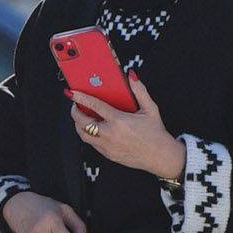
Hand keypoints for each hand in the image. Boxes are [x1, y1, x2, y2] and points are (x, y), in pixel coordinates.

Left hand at [69, 67, 185, 182]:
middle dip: (74, 112)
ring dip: (78, 125)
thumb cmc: (156, 134)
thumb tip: (132, 76)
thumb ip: (139, 90)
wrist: (160, 156)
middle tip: (75, 105)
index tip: (72, 93)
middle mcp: (110, 134)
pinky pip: (91, 144)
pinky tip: (93, 128)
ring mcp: (107, 146)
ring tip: (81, 117)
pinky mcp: (108, 154)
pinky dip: (88, 134)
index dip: (80, 98)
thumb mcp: (150, 109)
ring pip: (83, 135)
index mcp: (119, 121)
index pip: (94, 106)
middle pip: (82, 122)